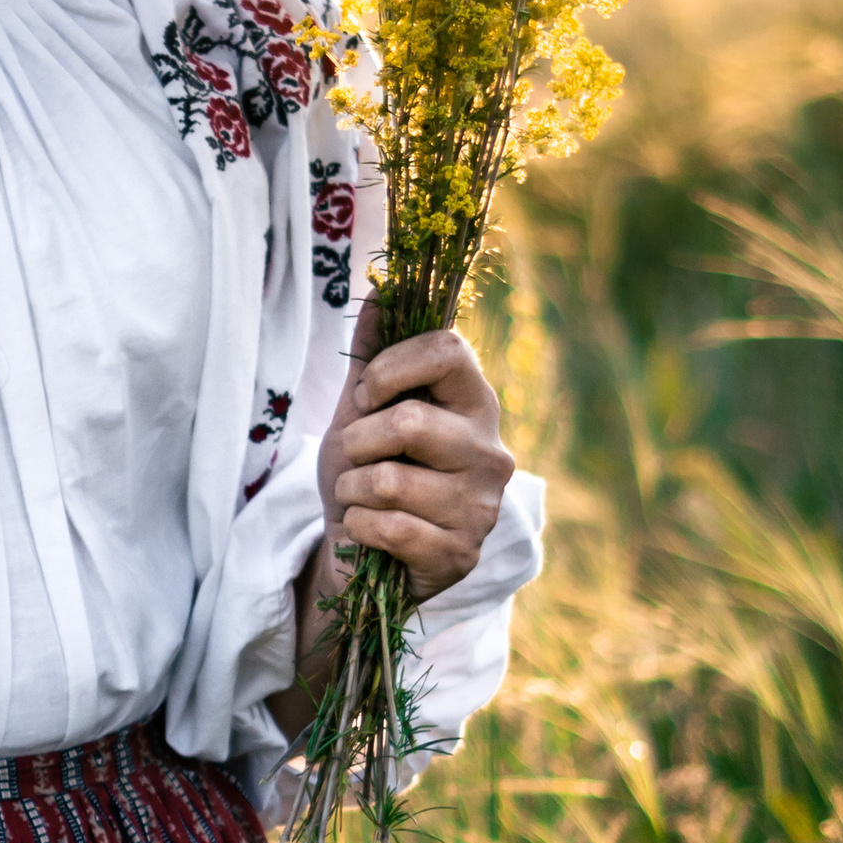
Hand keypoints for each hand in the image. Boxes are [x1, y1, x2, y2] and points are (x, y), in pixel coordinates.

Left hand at [313, 314, 514, 599]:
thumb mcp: (361, 411)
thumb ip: (372, 355)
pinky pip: (390, 528)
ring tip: (361, 499)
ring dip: (352, 491)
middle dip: (356, 443)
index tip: (367, 394)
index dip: (391, 367)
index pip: (449, 350)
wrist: (360, 553)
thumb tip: (380, 289)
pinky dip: (358, 528)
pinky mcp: (462, 553)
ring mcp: (482, 506)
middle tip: (355, 460)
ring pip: (390, 481)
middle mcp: (491, 451)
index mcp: (473, 403)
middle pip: (410, 422)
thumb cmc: (365, 475)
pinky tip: (369, 533)